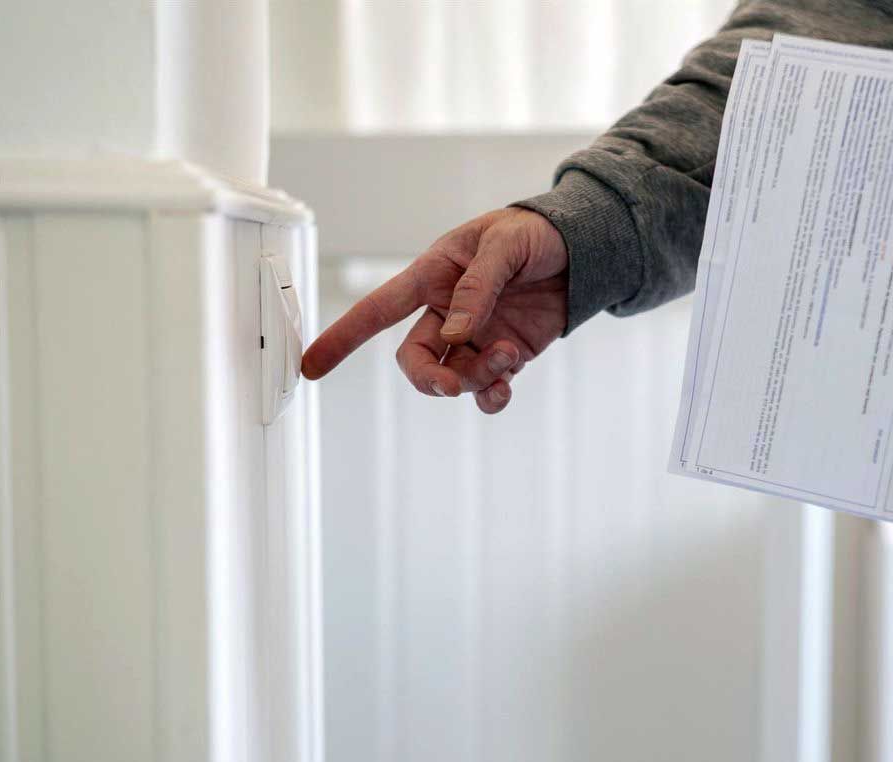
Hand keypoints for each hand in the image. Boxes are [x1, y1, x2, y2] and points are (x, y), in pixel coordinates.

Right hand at [301, 207, 567, 413]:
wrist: (581, 250)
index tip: (311, 366)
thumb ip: (479, 286)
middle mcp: (446, 312)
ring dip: (475, 379)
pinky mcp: (504, 354)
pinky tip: (506, 386)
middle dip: (431, 378)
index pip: (378, 309)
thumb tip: (456, 333)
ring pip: (453, 377)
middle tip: (455, 384)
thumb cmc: (534, 233)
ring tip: (508, 356)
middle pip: (415, 359)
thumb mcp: (505, 244)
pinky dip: (491, 397)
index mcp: (434, 276)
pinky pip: (485, 389)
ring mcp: (475, 337)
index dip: (343, 336)